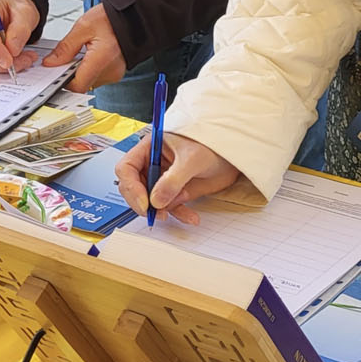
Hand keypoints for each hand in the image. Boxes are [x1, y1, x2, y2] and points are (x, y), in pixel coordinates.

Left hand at [41, 5, 125, 90]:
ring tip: (84, 51)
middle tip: (70, 55)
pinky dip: (91, 68)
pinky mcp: (116, 72)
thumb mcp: (83, 26)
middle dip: (71, 72)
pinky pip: (97, 76)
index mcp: (102, 59)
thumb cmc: (112, 18)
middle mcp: (111, 70)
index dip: (63, 80)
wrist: (133, 15)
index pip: (77, 85)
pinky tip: (92, 54)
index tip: (56, 70)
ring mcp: (115, 73)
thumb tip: (51, 62)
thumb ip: (65, 47)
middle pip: (82, 84)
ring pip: (89, 81)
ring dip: (81, 70)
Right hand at [117, 131, 239, 223]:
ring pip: (151, 201)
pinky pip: (169, 207)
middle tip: (155, 214)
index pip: (127, 167)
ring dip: (161, 211)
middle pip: (133, 187)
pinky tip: (191, 217)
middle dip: (142, 203)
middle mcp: (153, 163)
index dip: (131, 186)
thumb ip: (173, 180)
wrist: (233, 153)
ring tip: (175, 215)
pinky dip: (178, 214)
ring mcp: (163, 178)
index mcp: (150, 148)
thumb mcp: (192, 159)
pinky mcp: (176, 191)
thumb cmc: (211, 144)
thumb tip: (155, 201)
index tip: (144, 202)